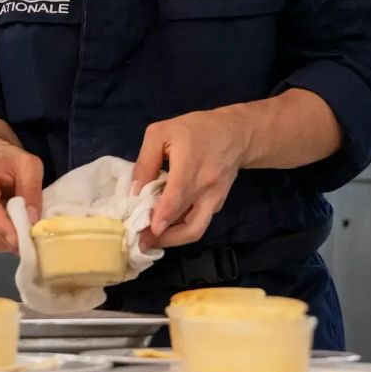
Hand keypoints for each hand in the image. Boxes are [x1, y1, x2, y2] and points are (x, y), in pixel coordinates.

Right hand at [0, 137, 42, 253]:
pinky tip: (18, 230)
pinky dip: (7, 240)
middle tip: (35, 238)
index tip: (21, 240)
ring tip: (28, 231)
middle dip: (12, 236)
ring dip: (11, 240)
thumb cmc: (11, 161)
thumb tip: (32, 219)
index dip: (3, 226)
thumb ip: (31, 189)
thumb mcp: (30, 166)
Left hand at [132, 107, 254, 247]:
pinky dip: (182, 229)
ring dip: (174, 240)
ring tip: (153, 241)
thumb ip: (146, 161)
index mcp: (190, 165)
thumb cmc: (195, 130)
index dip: (163, 216)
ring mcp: (215, 198)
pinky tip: (167, 228)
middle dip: (162, 235)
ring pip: (196, 230)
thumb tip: (135, 191)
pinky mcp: (218, 204)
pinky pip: (200, 223)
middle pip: (186, 221)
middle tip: (140, 240)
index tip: (149, 230)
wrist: (235, 134)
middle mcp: (206, 187)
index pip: (178, 196)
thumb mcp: (161, 133)